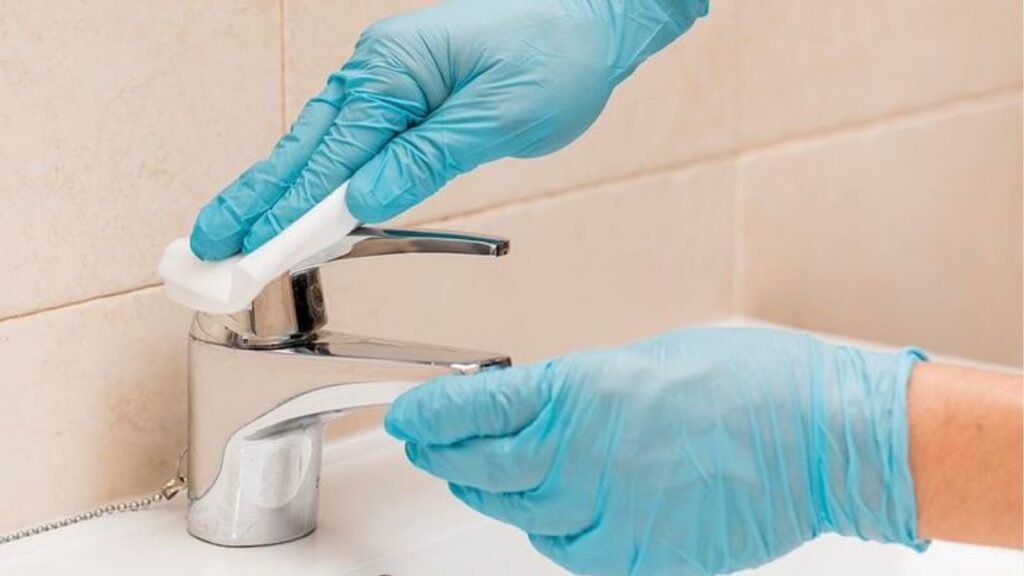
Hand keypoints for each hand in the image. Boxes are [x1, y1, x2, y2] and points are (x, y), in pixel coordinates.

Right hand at [189, 0, 707, 259]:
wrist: (593, 17)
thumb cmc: (557, 54)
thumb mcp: (498, 116)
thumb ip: (427, 159)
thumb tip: (365, 200)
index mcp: (394, 69)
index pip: (330, 156)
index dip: (288, 211)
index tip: (250, 251)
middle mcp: (378, 70)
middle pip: (304, 147)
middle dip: (256, 199)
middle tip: (209, 242)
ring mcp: (387, 79)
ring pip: (319, 144)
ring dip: (278, 190)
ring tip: (234, 228)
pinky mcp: (404, 94)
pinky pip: (349, 140)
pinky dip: (319, 175)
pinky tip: (296, 201)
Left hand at [384, 327, 927, 575]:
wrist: (822, 435)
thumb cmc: (749, 382)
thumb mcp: (646, 361)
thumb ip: (582, 392)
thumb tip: (542, 407)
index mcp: (585, 392)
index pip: (479, 407)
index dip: (433, 414)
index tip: (408, 416)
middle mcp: (586, 456)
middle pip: (487, 467)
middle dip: (448, 454)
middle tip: (431, 445)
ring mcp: (613, 512)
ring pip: (520, 514)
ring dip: (489, 492)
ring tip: (475, 475)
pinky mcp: (642, 555)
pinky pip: (570, 553)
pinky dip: (546, 533)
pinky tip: (541, 516)